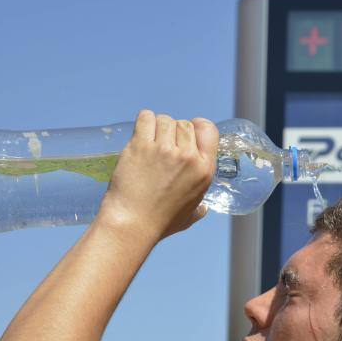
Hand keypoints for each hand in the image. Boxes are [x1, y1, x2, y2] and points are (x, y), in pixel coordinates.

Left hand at [97, 110, 218, 241]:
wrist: (133, 222)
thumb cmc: (161, 222)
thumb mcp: (190, 216)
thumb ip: (199, 208)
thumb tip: (203, 209)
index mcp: (204, 170)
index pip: (209, 130)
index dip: (197, 127)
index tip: (187, 134)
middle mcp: (187, 156)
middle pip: (184, 124)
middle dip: (174, 131)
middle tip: (162, 145)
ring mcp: (164, 150)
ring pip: (164, 120)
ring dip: (157, 127)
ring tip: (150, 141)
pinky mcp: (141, 146)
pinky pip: (146, 118)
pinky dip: (144, 121)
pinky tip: (141, 134)